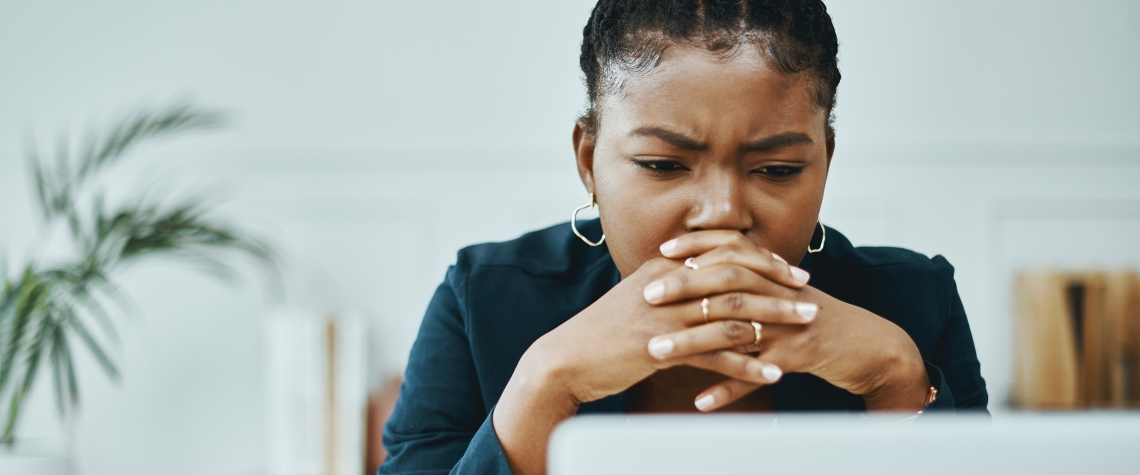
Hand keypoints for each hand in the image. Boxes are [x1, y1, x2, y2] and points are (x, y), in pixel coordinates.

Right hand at [493, 234, 812, 474]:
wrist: (566, 360)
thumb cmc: (602, 333)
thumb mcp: (638, 299)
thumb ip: (671, 288)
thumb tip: (703, 283)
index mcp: (664, 268)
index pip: (722, 253)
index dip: (761, 260)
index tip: (789, 270)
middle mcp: (668, 285)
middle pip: (736, 277)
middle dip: (778, 285)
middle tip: (808, 295)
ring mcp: (665, 316)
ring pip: (733, 313)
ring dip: (775, 321)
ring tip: (805, 328)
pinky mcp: (662, 348)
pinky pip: (716, 355)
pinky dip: (749, 364)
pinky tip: (772, 373)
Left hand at [645, 230, 930, 411]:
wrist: (868, 345)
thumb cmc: (816, 320)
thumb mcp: (783, 294)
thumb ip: (751, 281)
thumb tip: (705, 272)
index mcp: (774, 275)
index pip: (731, 250)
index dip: (697, 248)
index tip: (661, 252)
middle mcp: (779, 294)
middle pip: (727, 283)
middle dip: (684, 288)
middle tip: (647, 297)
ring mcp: (789, 325)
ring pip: (735, 329)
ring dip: (693, 342)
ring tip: (657, 353)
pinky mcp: (798, 358)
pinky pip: (757, 374)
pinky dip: (729, 388)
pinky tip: (702, 401)